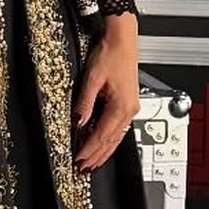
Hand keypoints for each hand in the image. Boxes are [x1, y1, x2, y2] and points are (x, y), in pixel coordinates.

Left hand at [73, 15, 139, 171]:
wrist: (122, 39)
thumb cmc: (110, 54)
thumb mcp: (92, 78)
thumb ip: (84, 103)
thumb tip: (78, 122)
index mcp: (121, 106)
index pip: (101, 135)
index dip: (88, 150)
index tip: (78, 160)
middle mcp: (129, 110)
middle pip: (110, 141)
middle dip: (96, 156)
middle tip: (83, 169)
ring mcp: (130, 108)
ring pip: (116, 137)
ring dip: (104, 151)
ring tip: (92, 163)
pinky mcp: (128, 104)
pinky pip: (119, 128)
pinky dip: (110, 140)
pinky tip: (104, 144)